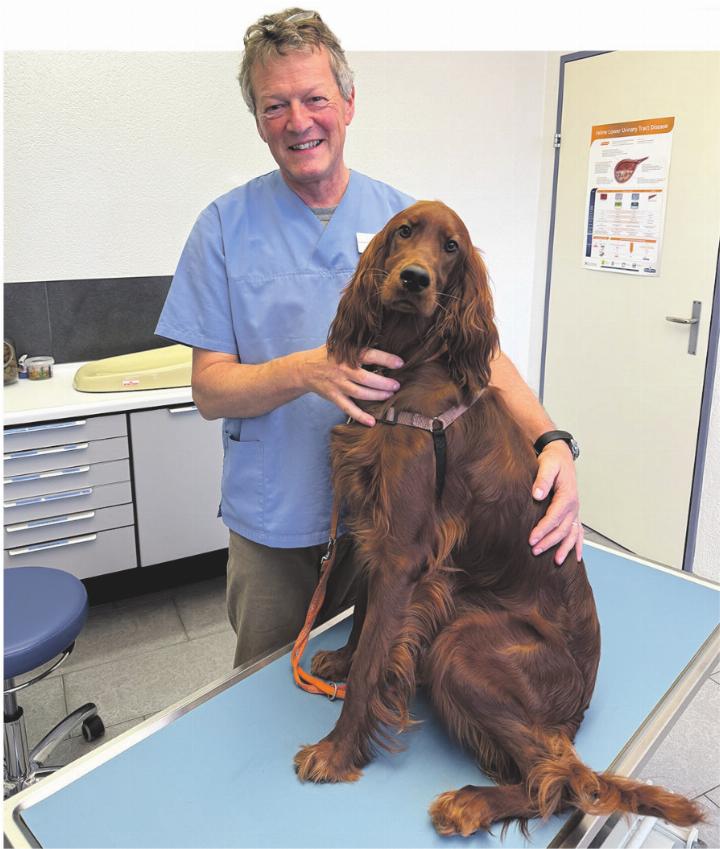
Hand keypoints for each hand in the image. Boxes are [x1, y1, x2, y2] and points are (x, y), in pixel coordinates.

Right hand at [301, 345, 402, 426]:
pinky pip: (348, 408)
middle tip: (397, 386)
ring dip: (376, 396)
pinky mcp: (333, 396)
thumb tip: (382, 338)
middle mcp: (342, 370)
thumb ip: (357, 345)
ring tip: (389, 396)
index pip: (368, 355)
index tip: (400, 363)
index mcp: (346, 354)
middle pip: (366, 379)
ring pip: (360, 393)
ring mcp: (337, 384)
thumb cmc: (327, 355)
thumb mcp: (340, 345)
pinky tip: (372, 422)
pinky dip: (360, 416)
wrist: (304, 369)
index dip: (385, 359)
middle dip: (383, 383)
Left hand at [529, 441, 582, 565]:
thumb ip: (542, 480)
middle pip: (562, 529)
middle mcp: (573, 506)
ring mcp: (575, 511)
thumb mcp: (547, 465)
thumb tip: (537, 494)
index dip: (543, 530)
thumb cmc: (553, 461)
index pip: (554, 518)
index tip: (531, 540)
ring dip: (564, 548)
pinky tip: (576, 558)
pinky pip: (578, 532)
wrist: (562, 456)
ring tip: (556, 562)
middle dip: (549, 542)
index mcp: (567, 496)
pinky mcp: (573, 513)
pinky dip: (578, 545)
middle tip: (535, 551)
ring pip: (572, 534)